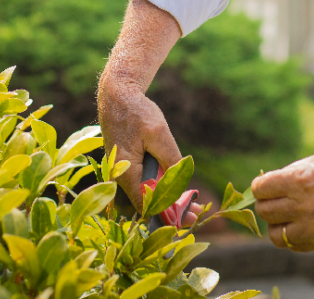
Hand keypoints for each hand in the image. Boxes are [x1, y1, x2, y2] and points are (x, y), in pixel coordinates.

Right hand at [98, 82, 200, 225]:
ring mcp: (123, 171)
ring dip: (167, 200)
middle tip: (196, 215)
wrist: (118, 95)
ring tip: (191, 206)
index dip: (168, 214)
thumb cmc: (137, 112)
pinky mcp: (128, 165)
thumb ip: (170, 160)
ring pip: (146, 193)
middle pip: (147, 203)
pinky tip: (176, 191)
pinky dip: (160, 188)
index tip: (188, 218)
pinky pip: (144, 183)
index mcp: (126, 173)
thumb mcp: (158, 134)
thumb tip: (180, 184)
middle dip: (171, 211)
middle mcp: (121, 177)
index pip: (146, 204)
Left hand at [251, 150, 313, 251]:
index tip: (269, 187)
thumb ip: (294, 172)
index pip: (261, 189)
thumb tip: (270, 182)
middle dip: (269, 204)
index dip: (262, 187)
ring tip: (290, 216)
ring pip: (275, 234)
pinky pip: (295, 246)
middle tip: (280, 200)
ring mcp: (313, 226)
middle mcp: (303, 204)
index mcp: (301, 178)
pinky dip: (294, 238)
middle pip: (265, 211)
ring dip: (278, 225)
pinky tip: (304, 226)